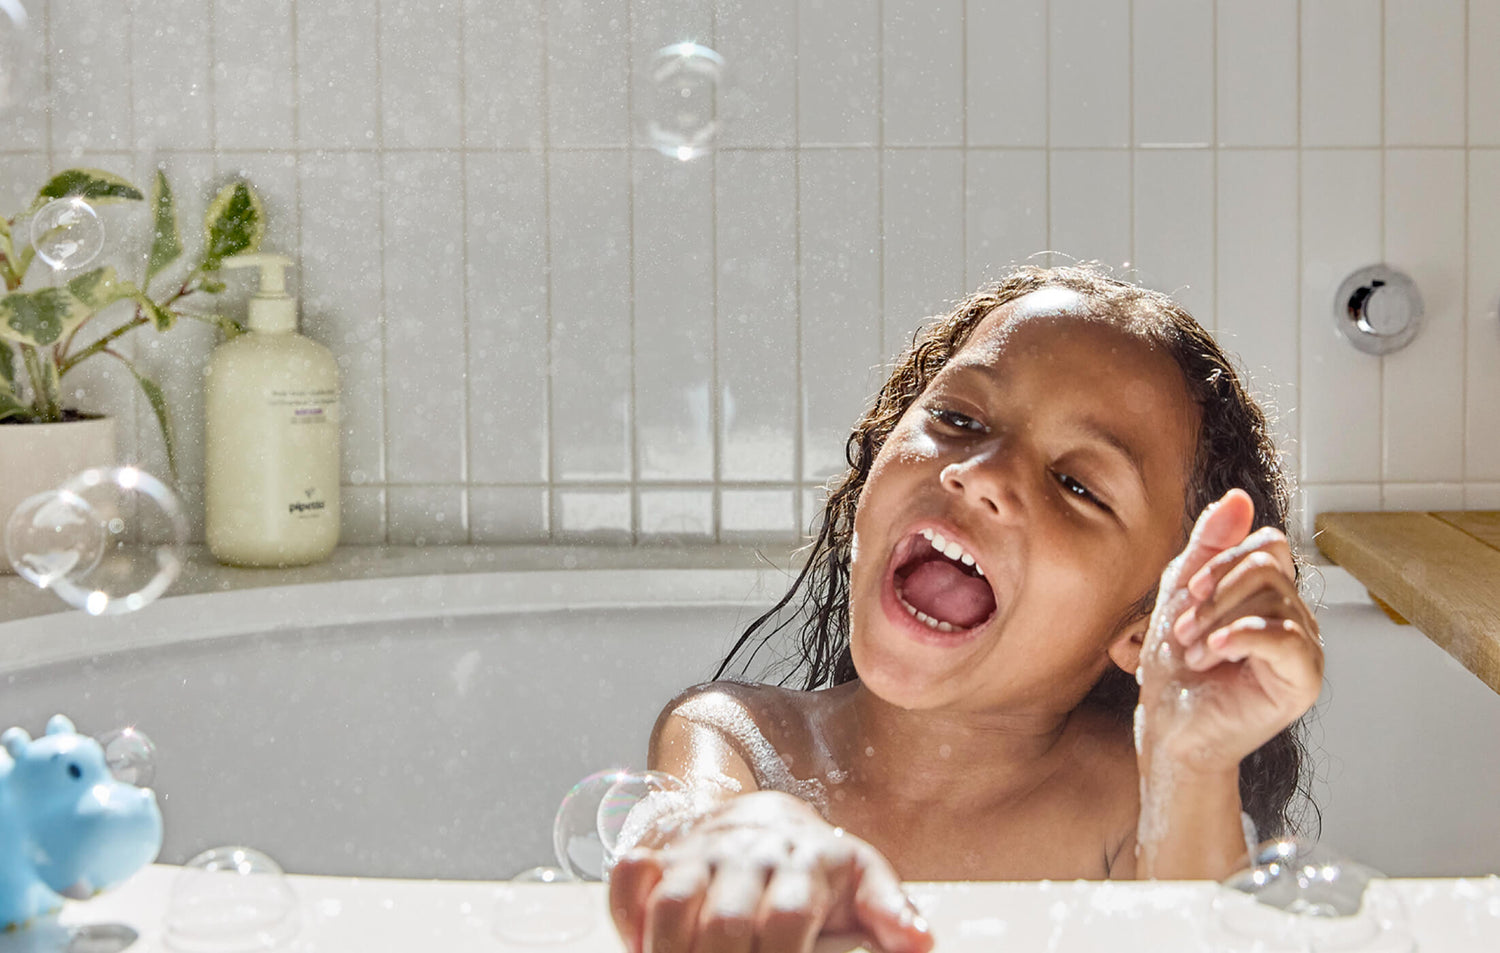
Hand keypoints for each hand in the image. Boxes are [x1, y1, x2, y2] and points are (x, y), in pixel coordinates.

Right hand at [608, 790, 932, 952]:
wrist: (763, 815)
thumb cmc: (816, 866)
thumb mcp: (862, 878)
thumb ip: (890, 911)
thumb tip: (922, 945)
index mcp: (803, 863)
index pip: (786, 920)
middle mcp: (748, 854)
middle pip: (727, 925)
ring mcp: (699, 853)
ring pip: (674, 906)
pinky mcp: (659, 854)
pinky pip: (629, 876)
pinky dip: (626, 915)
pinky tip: (639, 947)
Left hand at [1137, 489, 1322, 771]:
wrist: (1170, 725)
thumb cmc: (1176, 667)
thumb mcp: (1183, 592)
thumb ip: (1210, 544)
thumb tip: (1238, 497)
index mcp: (1270, 594)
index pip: (1268, 545)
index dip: (1225, 560)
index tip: (1190, 591)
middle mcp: (1296, 617)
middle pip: (1268, 569)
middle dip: (1215, 596)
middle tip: (1184, 632)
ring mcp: (1305, 648)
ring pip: (1273, 600)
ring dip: (1217, 623)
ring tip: (1196, 653)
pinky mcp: (1304, 680)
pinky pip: (1285, 638)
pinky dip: (1241, 638)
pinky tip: (1215, 654)